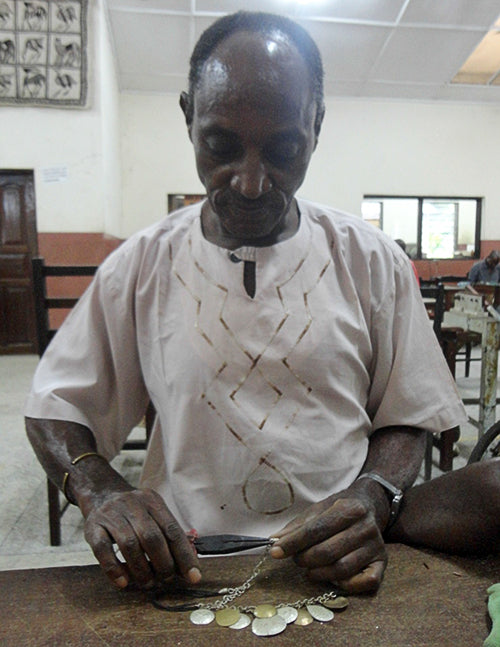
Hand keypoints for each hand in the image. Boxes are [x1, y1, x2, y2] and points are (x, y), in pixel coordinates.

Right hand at [83, 487, 200, 589]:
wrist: (101, 494)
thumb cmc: (134, 513)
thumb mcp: (153, 513)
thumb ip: (168, 535)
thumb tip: (187, 566)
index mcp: (153, 501)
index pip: (172, 529)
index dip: (184, 555)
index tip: (193, 576)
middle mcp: (133, 505)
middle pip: (152, 537)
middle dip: (163, 563)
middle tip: (167, 579)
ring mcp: (111, 514)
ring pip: (129, 544)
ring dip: (141, 569)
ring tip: (148, 583)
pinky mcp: (93, 527)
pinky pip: (102, 550)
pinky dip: (114, 569)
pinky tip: (123, 582)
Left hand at [270, 491, 387, 592]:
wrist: (368, 505)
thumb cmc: (338, 508)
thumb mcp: (318, 509)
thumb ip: (298, 526)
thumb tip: (274, 540)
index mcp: (349, 508)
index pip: (316, 529)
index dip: (293, 542)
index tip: (275, 551)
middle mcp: (366, 527)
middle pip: (328, 551)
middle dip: (305, 558)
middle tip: (296, 559)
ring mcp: (376, 546)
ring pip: (342, 569)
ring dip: (319, 573)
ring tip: (309, 569)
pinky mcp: (383, 562)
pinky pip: (366, 582)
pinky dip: (347, 585)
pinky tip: (334, 578)